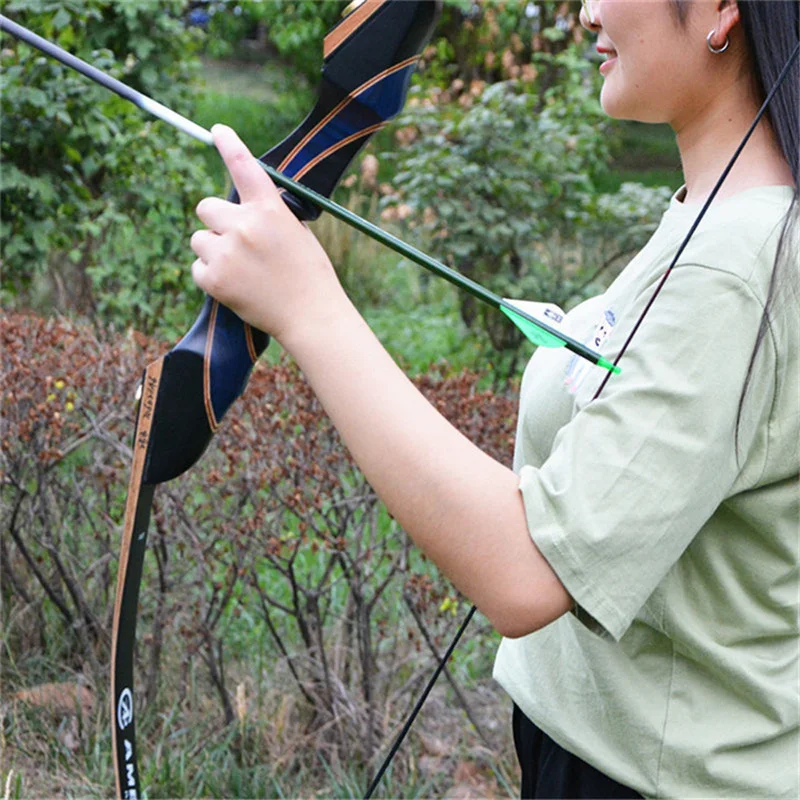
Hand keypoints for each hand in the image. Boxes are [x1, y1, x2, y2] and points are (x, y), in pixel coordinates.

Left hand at [191, 124, 344, 342]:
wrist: (311, 316)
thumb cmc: (310, 275)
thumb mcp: (297, 234)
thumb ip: (268, 216)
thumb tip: (242, 209)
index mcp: (270, 210)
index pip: (244, 167)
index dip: (229, 145)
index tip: (218, 131)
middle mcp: (244, 226)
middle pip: (206, 207)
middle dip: (217, 221)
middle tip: (236, 241)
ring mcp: (226, 253)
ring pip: (200, 239)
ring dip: (214, 249)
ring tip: (241, 269)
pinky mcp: (214, 279)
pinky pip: (197, 266)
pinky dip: (211, 275)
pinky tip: (235, 284)